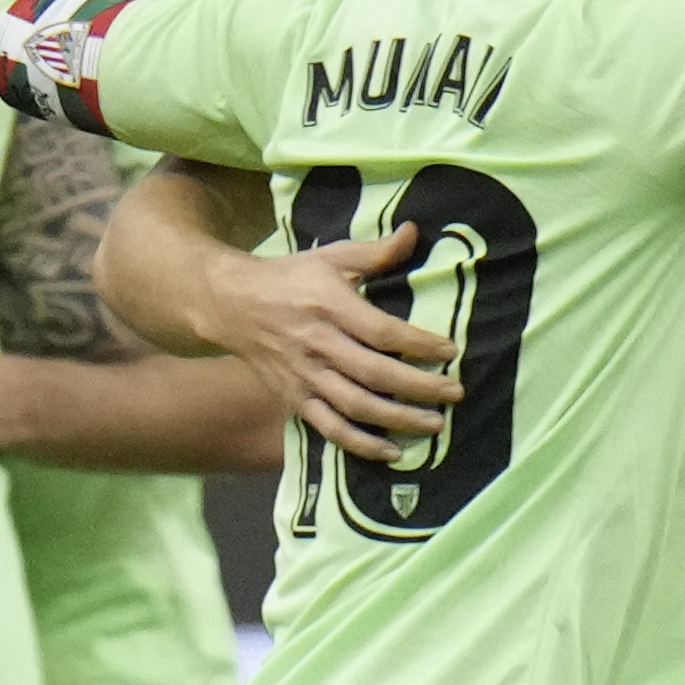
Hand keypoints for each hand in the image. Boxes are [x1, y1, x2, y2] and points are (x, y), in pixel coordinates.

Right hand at [208, 221, 463, 462]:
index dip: (418, 344)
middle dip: (419, 387)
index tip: (450, 351)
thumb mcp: (330, 257)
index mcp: (329, 306)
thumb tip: (414, 232)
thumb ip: (374, 252)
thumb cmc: (289, 278)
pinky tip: (391, 452)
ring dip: (397, 420)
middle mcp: (317, 344)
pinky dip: (359, 444)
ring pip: (355, 406)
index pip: (381, 331)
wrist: (229, 304)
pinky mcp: (293, 398)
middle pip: (374, 373)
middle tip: (455, 394)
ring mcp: (304, 375)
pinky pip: (328, 427)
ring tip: (434, 425)